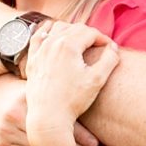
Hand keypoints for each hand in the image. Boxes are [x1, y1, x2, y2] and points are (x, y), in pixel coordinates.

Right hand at [0, 74, 100, 145]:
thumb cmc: (21, 86)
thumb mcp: (39, 84)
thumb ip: (59, 90)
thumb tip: (94, 93)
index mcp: (28, 98)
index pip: (59, 121)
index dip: (81, 136)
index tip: (96, 144)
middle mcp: (15, 115)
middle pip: (51, 139)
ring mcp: (6, 130)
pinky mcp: (1, 143)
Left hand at [24, 21, 119, 140]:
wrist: (48, 117)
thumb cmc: (73, 100)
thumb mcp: (97, 80)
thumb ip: (109, 59)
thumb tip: (113, 47)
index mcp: (69, 45)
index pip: (90, 32)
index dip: (103, 38)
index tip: (109, 48)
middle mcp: (52, 43)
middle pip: (75, 28)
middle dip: (89, 34)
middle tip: (98, 46)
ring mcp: (40, 51)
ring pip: (56, 28)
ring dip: (70, 31)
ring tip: (80, 41)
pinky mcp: (32, 59)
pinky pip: (38, 37)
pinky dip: (47, 32)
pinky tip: (53, 36)